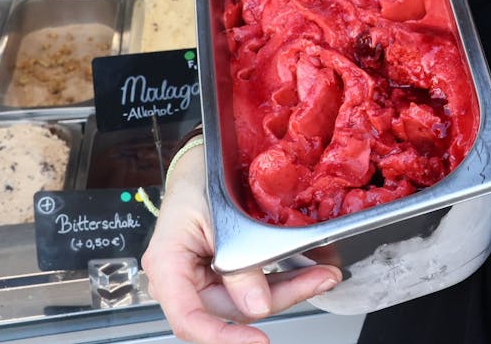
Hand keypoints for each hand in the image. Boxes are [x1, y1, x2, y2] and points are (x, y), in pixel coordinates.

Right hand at [140, 144, 341, 343]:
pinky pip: (254, 287)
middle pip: (231, 311)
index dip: (222, 338)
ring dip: (289, 289)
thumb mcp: (218, 214)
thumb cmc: (199, 180)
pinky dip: (283, 280)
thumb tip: (256, 306)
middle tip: (320, 280)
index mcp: (168, 265)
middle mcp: (181, 281)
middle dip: (281, 297)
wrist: (202, 164)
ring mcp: (203, 280)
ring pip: (248, 301)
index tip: (257, 341)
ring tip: (322, 274)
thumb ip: (236, 262)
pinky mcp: (224, 275)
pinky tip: (308, 271)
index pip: (188, 320)